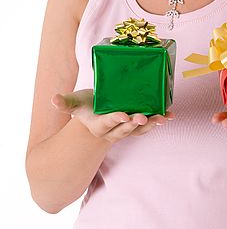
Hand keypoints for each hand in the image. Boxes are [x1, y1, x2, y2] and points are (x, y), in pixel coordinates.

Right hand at [51, 89, 174, 143]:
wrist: (96, 119)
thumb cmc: (86, 108)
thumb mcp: (74, 104)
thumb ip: (64, 103)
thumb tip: (53, 100)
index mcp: (99, 124)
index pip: (107, 123)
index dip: (115, 119)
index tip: (123, 115)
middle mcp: (114, 129)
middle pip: (126, 128)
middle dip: (135, 123)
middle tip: (143, 116)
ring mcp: (127, 128)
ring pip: (141, 129)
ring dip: (152, 123)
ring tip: (164, 118)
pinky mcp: (137, 123)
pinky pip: (150, 124)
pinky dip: (160, 120)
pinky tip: (171, 115)